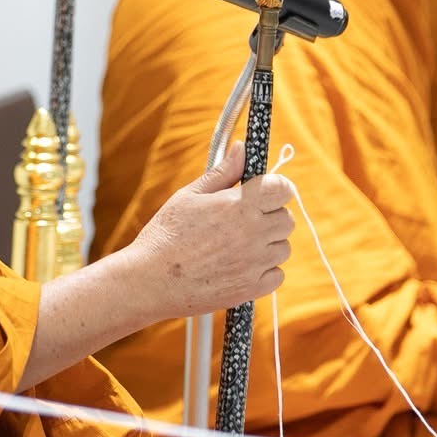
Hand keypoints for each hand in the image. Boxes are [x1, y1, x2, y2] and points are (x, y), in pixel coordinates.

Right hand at [125, 142, 294, 321]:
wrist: (150, 281)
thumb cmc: (166, 235)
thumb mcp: (190, 195)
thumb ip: (223, 172)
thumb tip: (241, 148)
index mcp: (239, 205)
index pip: (283, 189)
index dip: (276, 188)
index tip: (264, 192)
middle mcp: (253, 233)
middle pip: (286, 219)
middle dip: (270, 215)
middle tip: (244, 220)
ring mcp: (255, 264)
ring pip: (282, 247)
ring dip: (268, 244)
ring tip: (237, 245)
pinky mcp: (252, 289)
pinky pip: (276, 275)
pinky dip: (264, 271)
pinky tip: (239, 266)